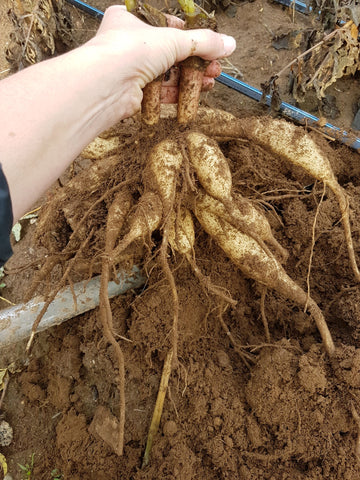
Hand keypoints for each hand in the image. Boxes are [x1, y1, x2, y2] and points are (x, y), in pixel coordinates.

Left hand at [86, 6, 235, 120]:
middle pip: (170, 52)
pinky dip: (178, 93)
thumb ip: (203, 42)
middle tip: (215, 69)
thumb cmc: (130, 50)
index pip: (167, 24)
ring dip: (190, 78)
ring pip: (166, 73)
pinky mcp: (132, 93)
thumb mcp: (174, 39)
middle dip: (195, 61)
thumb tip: (230, 43)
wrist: (105, 84)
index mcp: (131, 19)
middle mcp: (128, 43)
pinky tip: (196, 96)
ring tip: (211, 82)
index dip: (190, 35)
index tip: (209, 45)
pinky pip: (159, 91)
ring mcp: (130, 69)